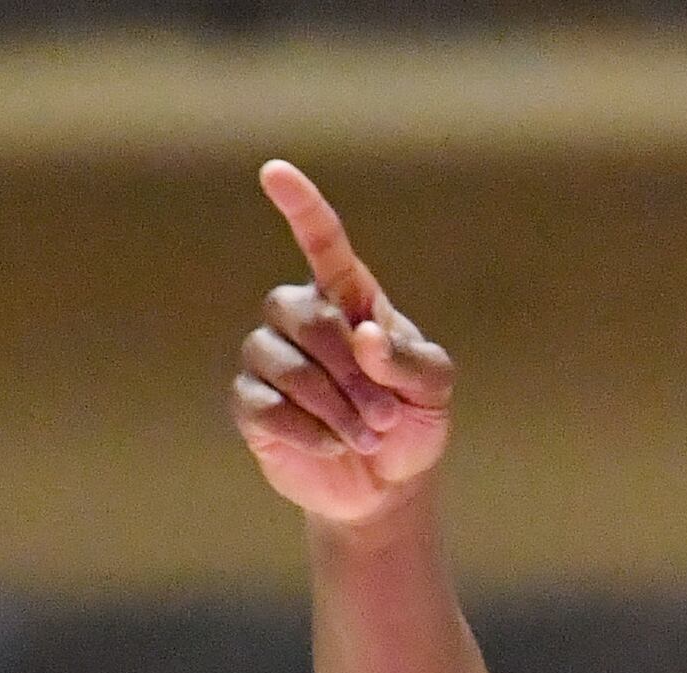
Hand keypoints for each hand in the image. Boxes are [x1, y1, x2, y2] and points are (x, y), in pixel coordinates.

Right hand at [232, 160, 454, 527]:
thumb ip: (407, 359)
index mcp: (349, 298)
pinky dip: (304, 430)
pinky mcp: (252, 405)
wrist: (389, 485)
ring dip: (332, 405)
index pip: (321, 241)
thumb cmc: (412, 419)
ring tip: (366, 436)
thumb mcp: (433, 388)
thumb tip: (364, 337)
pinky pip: (262, 404)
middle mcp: (302, 318)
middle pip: (300, 313)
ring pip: (280, 361)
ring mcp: (271, 359)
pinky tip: (332, 446)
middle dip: (346, 369)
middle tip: (384, 415)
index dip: (301, 206)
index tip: (275, 172)